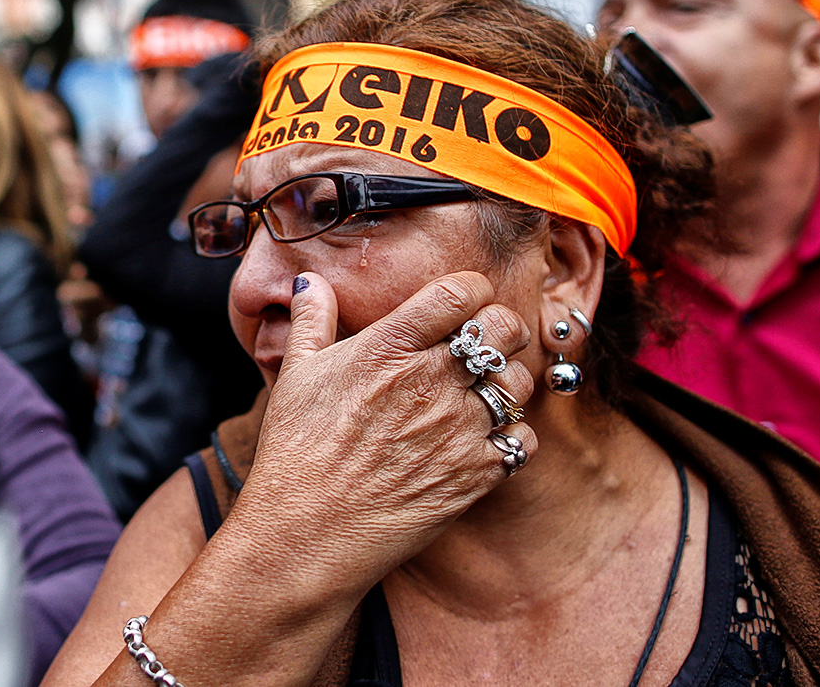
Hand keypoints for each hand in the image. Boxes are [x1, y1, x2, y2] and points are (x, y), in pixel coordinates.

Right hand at [229, 270, 536, 601]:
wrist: (304, 538)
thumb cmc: (296, 456)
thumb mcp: (296, 376)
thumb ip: (310, 320)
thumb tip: (309, 281)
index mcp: (388, 348)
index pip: (460, 292)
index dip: (472, 292)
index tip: (465, 306)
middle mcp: (429, 381)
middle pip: (503, 328)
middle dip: (502, 331)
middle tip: (486, 347)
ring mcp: (457, 429)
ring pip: (519, 382)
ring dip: (508, 384)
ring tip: (483, 396)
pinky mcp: (474, 474)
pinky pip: (524, 438)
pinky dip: (514, 437)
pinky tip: (487, 441)